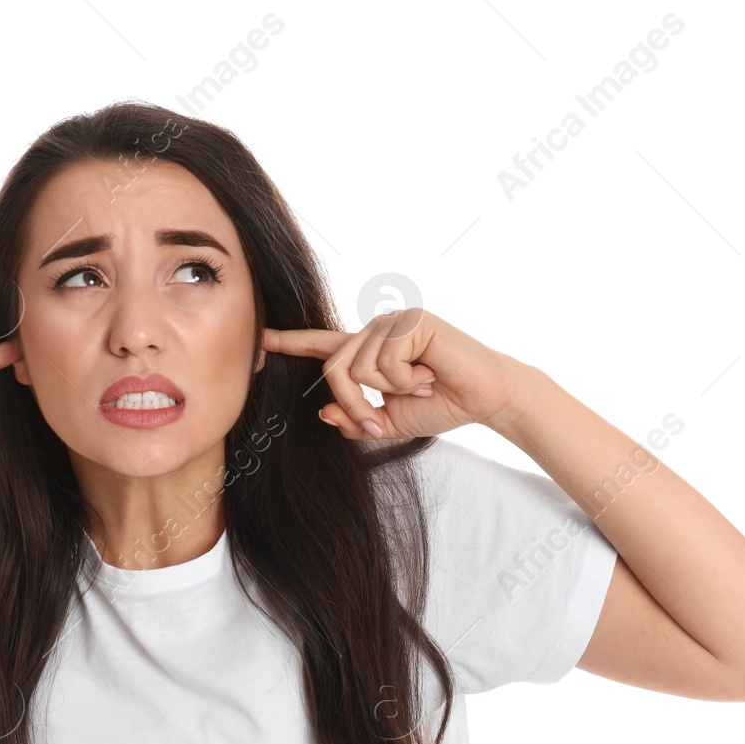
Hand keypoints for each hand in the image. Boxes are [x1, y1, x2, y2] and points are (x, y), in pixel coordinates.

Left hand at [261, 309, 525, 439]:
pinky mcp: (409, 321)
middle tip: (379, 420)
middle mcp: (375, 332)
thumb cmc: (440, 406)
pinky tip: (430, 374)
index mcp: (367, 352)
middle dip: (353, 403)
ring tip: (420, 386)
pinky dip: (406, 380)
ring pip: (356, 367)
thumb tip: (322, 411)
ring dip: (386, 392)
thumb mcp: (388, 423)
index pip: (321, 345)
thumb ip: (354, 418)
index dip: (289, 343)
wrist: (484, 399)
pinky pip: (385, 362)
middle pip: (333, 368)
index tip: (260, 338)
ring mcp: (391, 322)